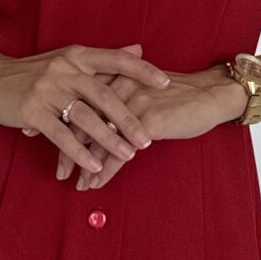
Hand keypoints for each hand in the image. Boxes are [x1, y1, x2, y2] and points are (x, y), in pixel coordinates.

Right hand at [0, 42, 169, 182]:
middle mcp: (64, 69)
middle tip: (147, 139)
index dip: (141, 71)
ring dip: (108, 139)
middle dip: (128, 119)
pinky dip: (79, 152)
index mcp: (76, 56)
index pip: (115, 60)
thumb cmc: (33, 72)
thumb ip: (102, 59)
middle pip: (103, 95)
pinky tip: (92, 166)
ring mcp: (47, 89)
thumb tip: (138, 49)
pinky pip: (60, 134)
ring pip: (84, 117)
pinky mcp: (31, 110)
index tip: (166, 83)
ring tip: (127, 156)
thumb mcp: (67, 59)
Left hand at [68, 62, 246, 193]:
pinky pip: (118, 153)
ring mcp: (132, 106)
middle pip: (82, 122)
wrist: (211, 94)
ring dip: (84, 165)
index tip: (49, 139)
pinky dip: (104, 171)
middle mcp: (119, 88)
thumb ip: (120, 97)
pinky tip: (96, 183)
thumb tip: (99, 116)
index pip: (79, 102)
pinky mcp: (146, 123)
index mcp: (115, 76)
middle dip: (67, 149)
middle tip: (59, 170)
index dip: (62, 123)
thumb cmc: (179, 94)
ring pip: (97, 140)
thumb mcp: (144, 87)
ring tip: (77, 182)